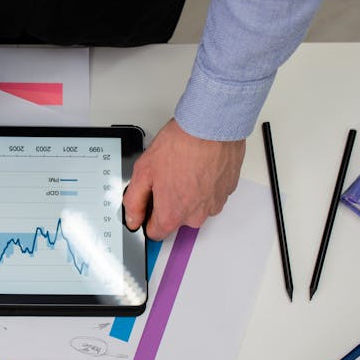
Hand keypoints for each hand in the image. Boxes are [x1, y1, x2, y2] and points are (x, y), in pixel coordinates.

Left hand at [121, 118, 245, 239]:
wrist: (211, 126)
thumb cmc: (181, 145)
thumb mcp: (143, 171)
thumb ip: (134, 201)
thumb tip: (133, 218)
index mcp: (172, 214)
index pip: (155, 233)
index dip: (148, 218)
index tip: (149, 205)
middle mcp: (195, 216)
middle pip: (176, 219)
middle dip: (169, 201)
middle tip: (166, 177)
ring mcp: (214, 204)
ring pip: (195, 206)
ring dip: (189, 193)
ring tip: (184, 168)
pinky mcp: (227, 191)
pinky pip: (211, 194)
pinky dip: (204, 184)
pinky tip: (198, 167)